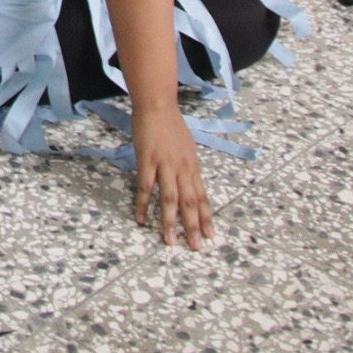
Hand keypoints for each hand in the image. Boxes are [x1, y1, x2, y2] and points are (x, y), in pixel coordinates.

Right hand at [130, 107, 213, 248]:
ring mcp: (165, 165)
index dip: (207, 217)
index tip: (211, 236)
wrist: (157, 105)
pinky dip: (144, 204)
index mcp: (193, 166)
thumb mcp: (187, 147)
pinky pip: (146, 187)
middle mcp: (183, 168)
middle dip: (194, 226)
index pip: (203, 196)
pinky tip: (141, 219)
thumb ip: (188, 166)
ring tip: (170, 241)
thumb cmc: (171, 124)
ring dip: (170, 222)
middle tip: (196, 247)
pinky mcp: (148, 161)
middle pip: (190, 202)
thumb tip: (190, 182)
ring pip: (170, 199)